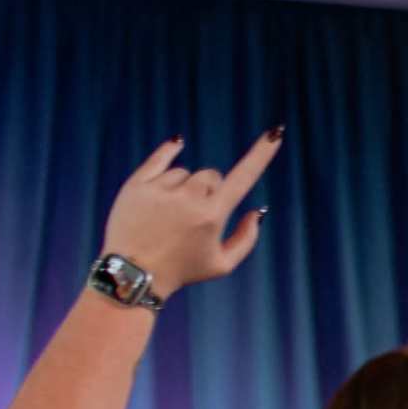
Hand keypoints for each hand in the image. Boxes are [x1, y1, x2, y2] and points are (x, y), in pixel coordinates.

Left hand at [102, 131, 279, 291]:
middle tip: (196, 213)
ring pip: (185, 172)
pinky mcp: (137, 185)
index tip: (274, 134)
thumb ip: (247, 238)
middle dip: (210, 189)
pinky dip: (169, 153)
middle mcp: (188, 197)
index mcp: (211, 215)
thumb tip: (258, 211)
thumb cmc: (181, 271)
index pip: (243, 177)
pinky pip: (160, 159)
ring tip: (170, 213)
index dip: (261, 154)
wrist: (133, 274)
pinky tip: (177, 143)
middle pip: (211, 176)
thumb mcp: (222, 265)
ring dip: (185, 185)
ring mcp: (160, 189)